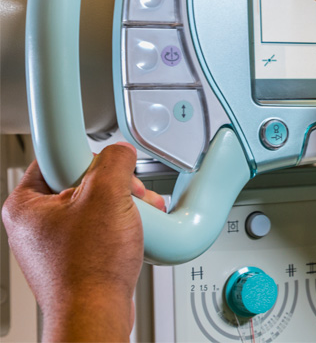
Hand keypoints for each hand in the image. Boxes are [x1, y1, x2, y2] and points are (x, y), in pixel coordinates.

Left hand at [1, 143, 165, 341]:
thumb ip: (114, 162)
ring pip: (98, 206)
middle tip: (129, 197)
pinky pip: (103, 229)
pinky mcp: (77, 257)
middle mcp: (36, 224)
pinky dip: (123, 228)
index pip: (58, 158)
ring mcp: (57, 242)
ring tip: (137, 219)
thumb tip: (120, 152)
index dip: (91, 159)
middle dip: (118, 187)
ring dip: (126, 207)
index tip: (109, 168)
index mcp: (25, 205)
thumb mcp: (107, 196)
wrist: (97, 315)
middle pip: (84, 181)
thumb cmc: (88, 270)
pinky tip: (134, 235)